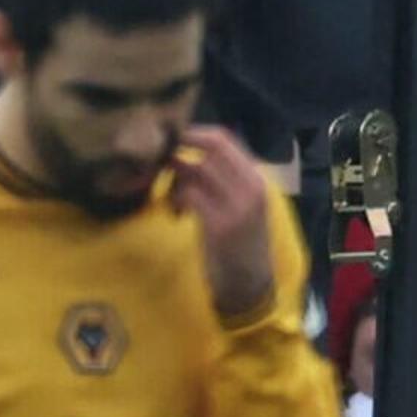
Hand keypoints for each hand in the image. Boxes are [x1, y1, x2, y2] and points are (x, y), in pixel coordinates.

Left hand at [170, 127, 280, 319]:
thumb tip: (184, 150)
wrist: (249, 283)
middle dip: (179, 149)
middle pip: (210, 147)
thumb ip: (222, 177)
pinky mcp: (221, 225)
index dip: (192, 133)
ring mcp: (238, 206)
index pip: (223, 138)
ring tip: (172, 200)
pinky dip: (176, 200)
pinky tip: (176, 215)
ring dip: (175, 180)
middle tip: (159, 162)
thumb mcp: (239, 204)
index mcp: (257, 179)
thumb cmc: (239, 242)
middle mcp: (252, 187)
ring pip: (197, 170)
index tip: (169, 143)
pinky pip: (190, 195)